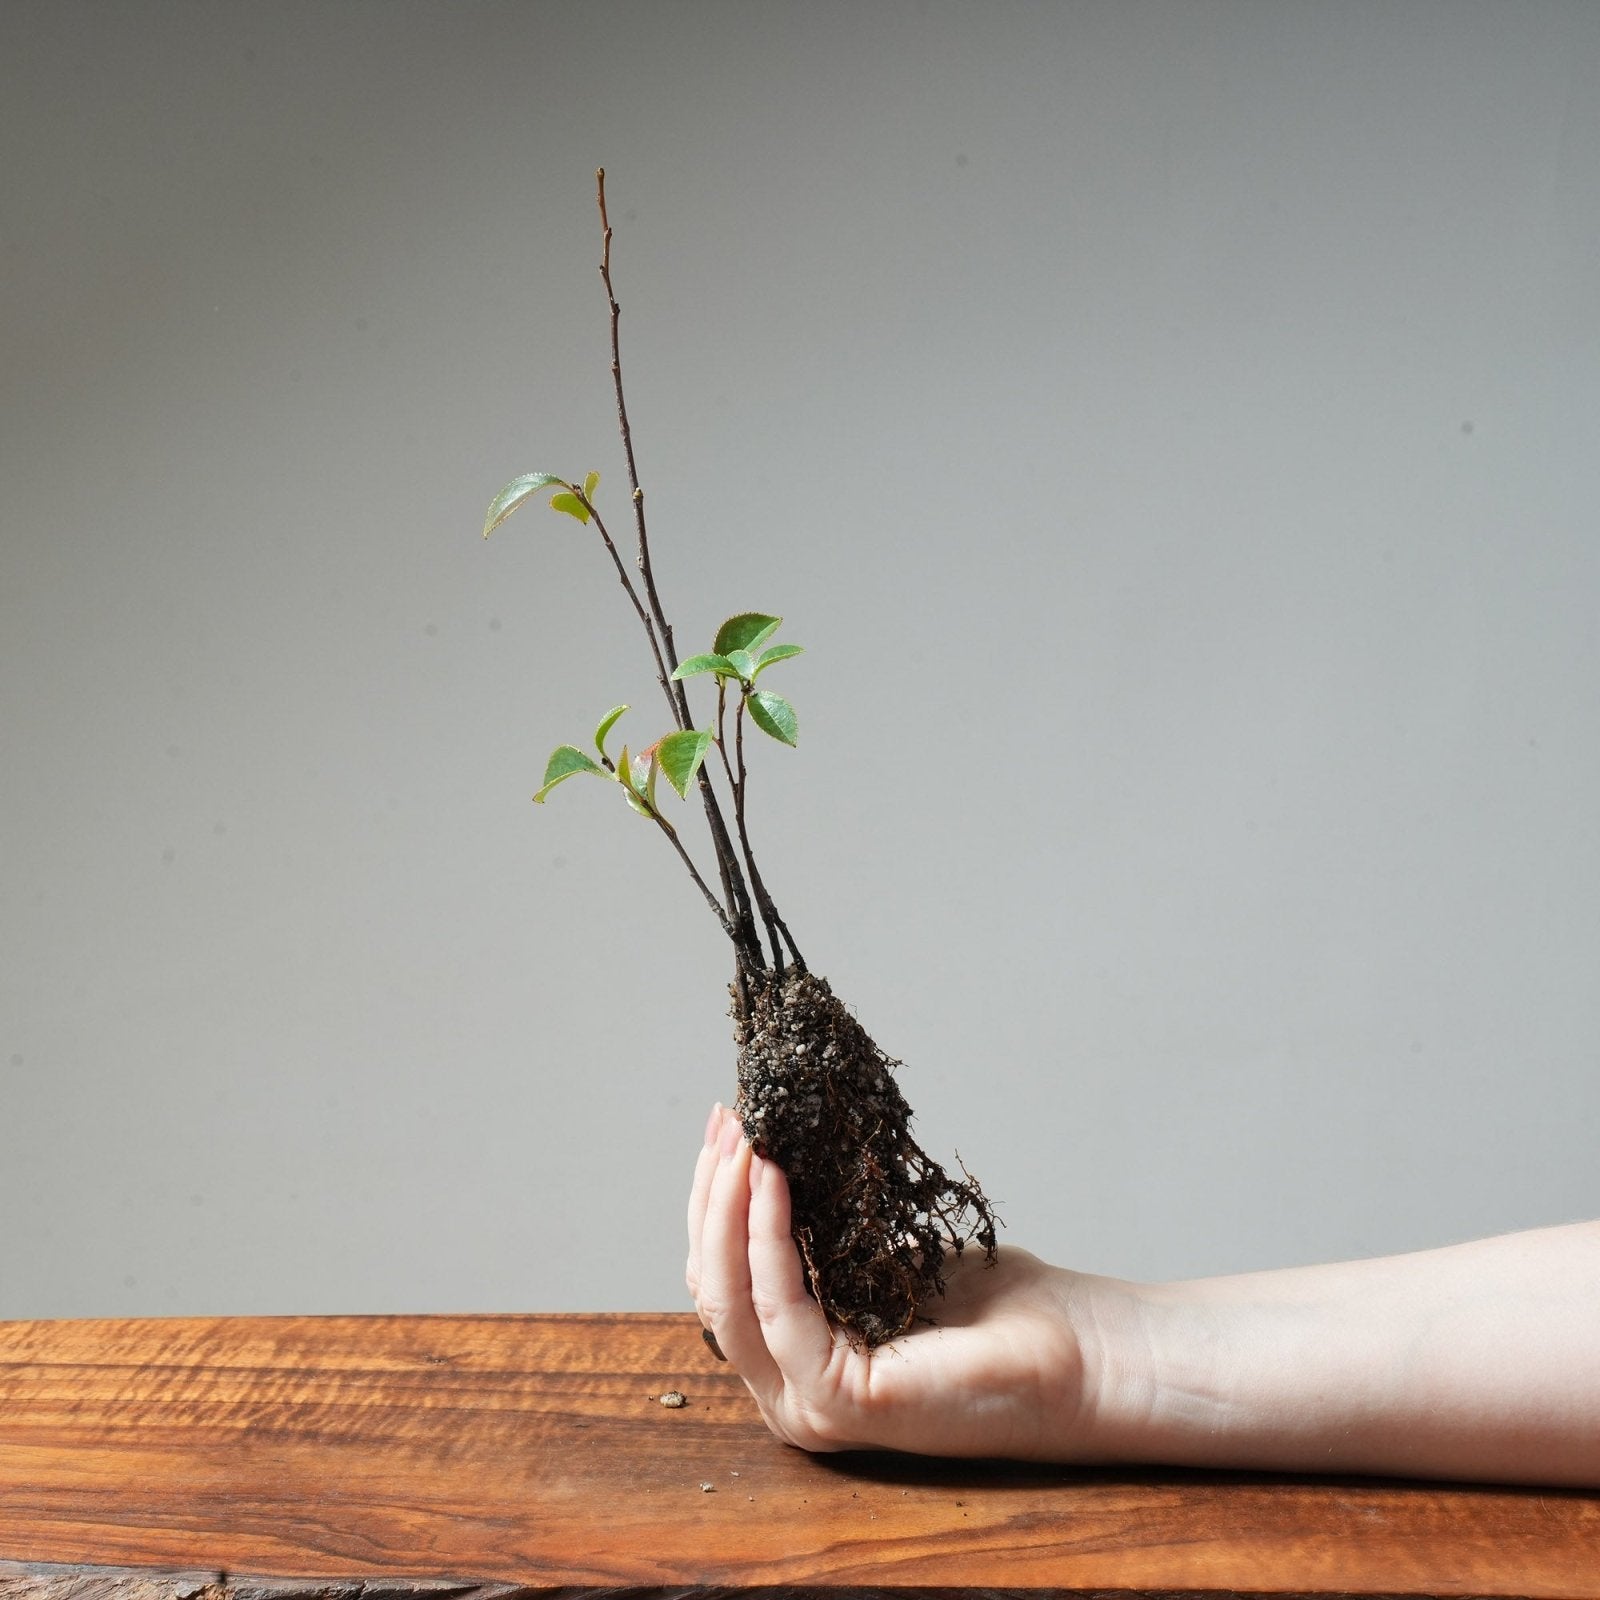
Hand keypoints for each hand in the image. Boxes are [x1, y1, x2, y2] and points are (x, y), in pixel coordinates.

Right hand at [685, 1102, 1101, 1458]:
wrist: (1080, 1355)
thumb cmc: (999, 1311)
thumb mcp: (887, 1256)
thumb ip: (826, 1234)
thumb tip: (777, 1155)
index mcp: (797, 1363)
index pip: (721, 1278)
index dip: (714, 1197)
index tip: (729, 1125)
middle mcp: (789, 1392)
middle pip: (713, 1282)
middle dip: (712, 1191)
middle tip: (729, 1120)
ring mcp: (808, 1404)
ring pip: (727, 1296)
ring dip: (727, 1206)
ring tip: (744, 1137)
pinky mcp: (837, 1399)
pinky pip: (778, 1304)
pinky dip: (767, 1234)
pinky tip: (775, 1176)